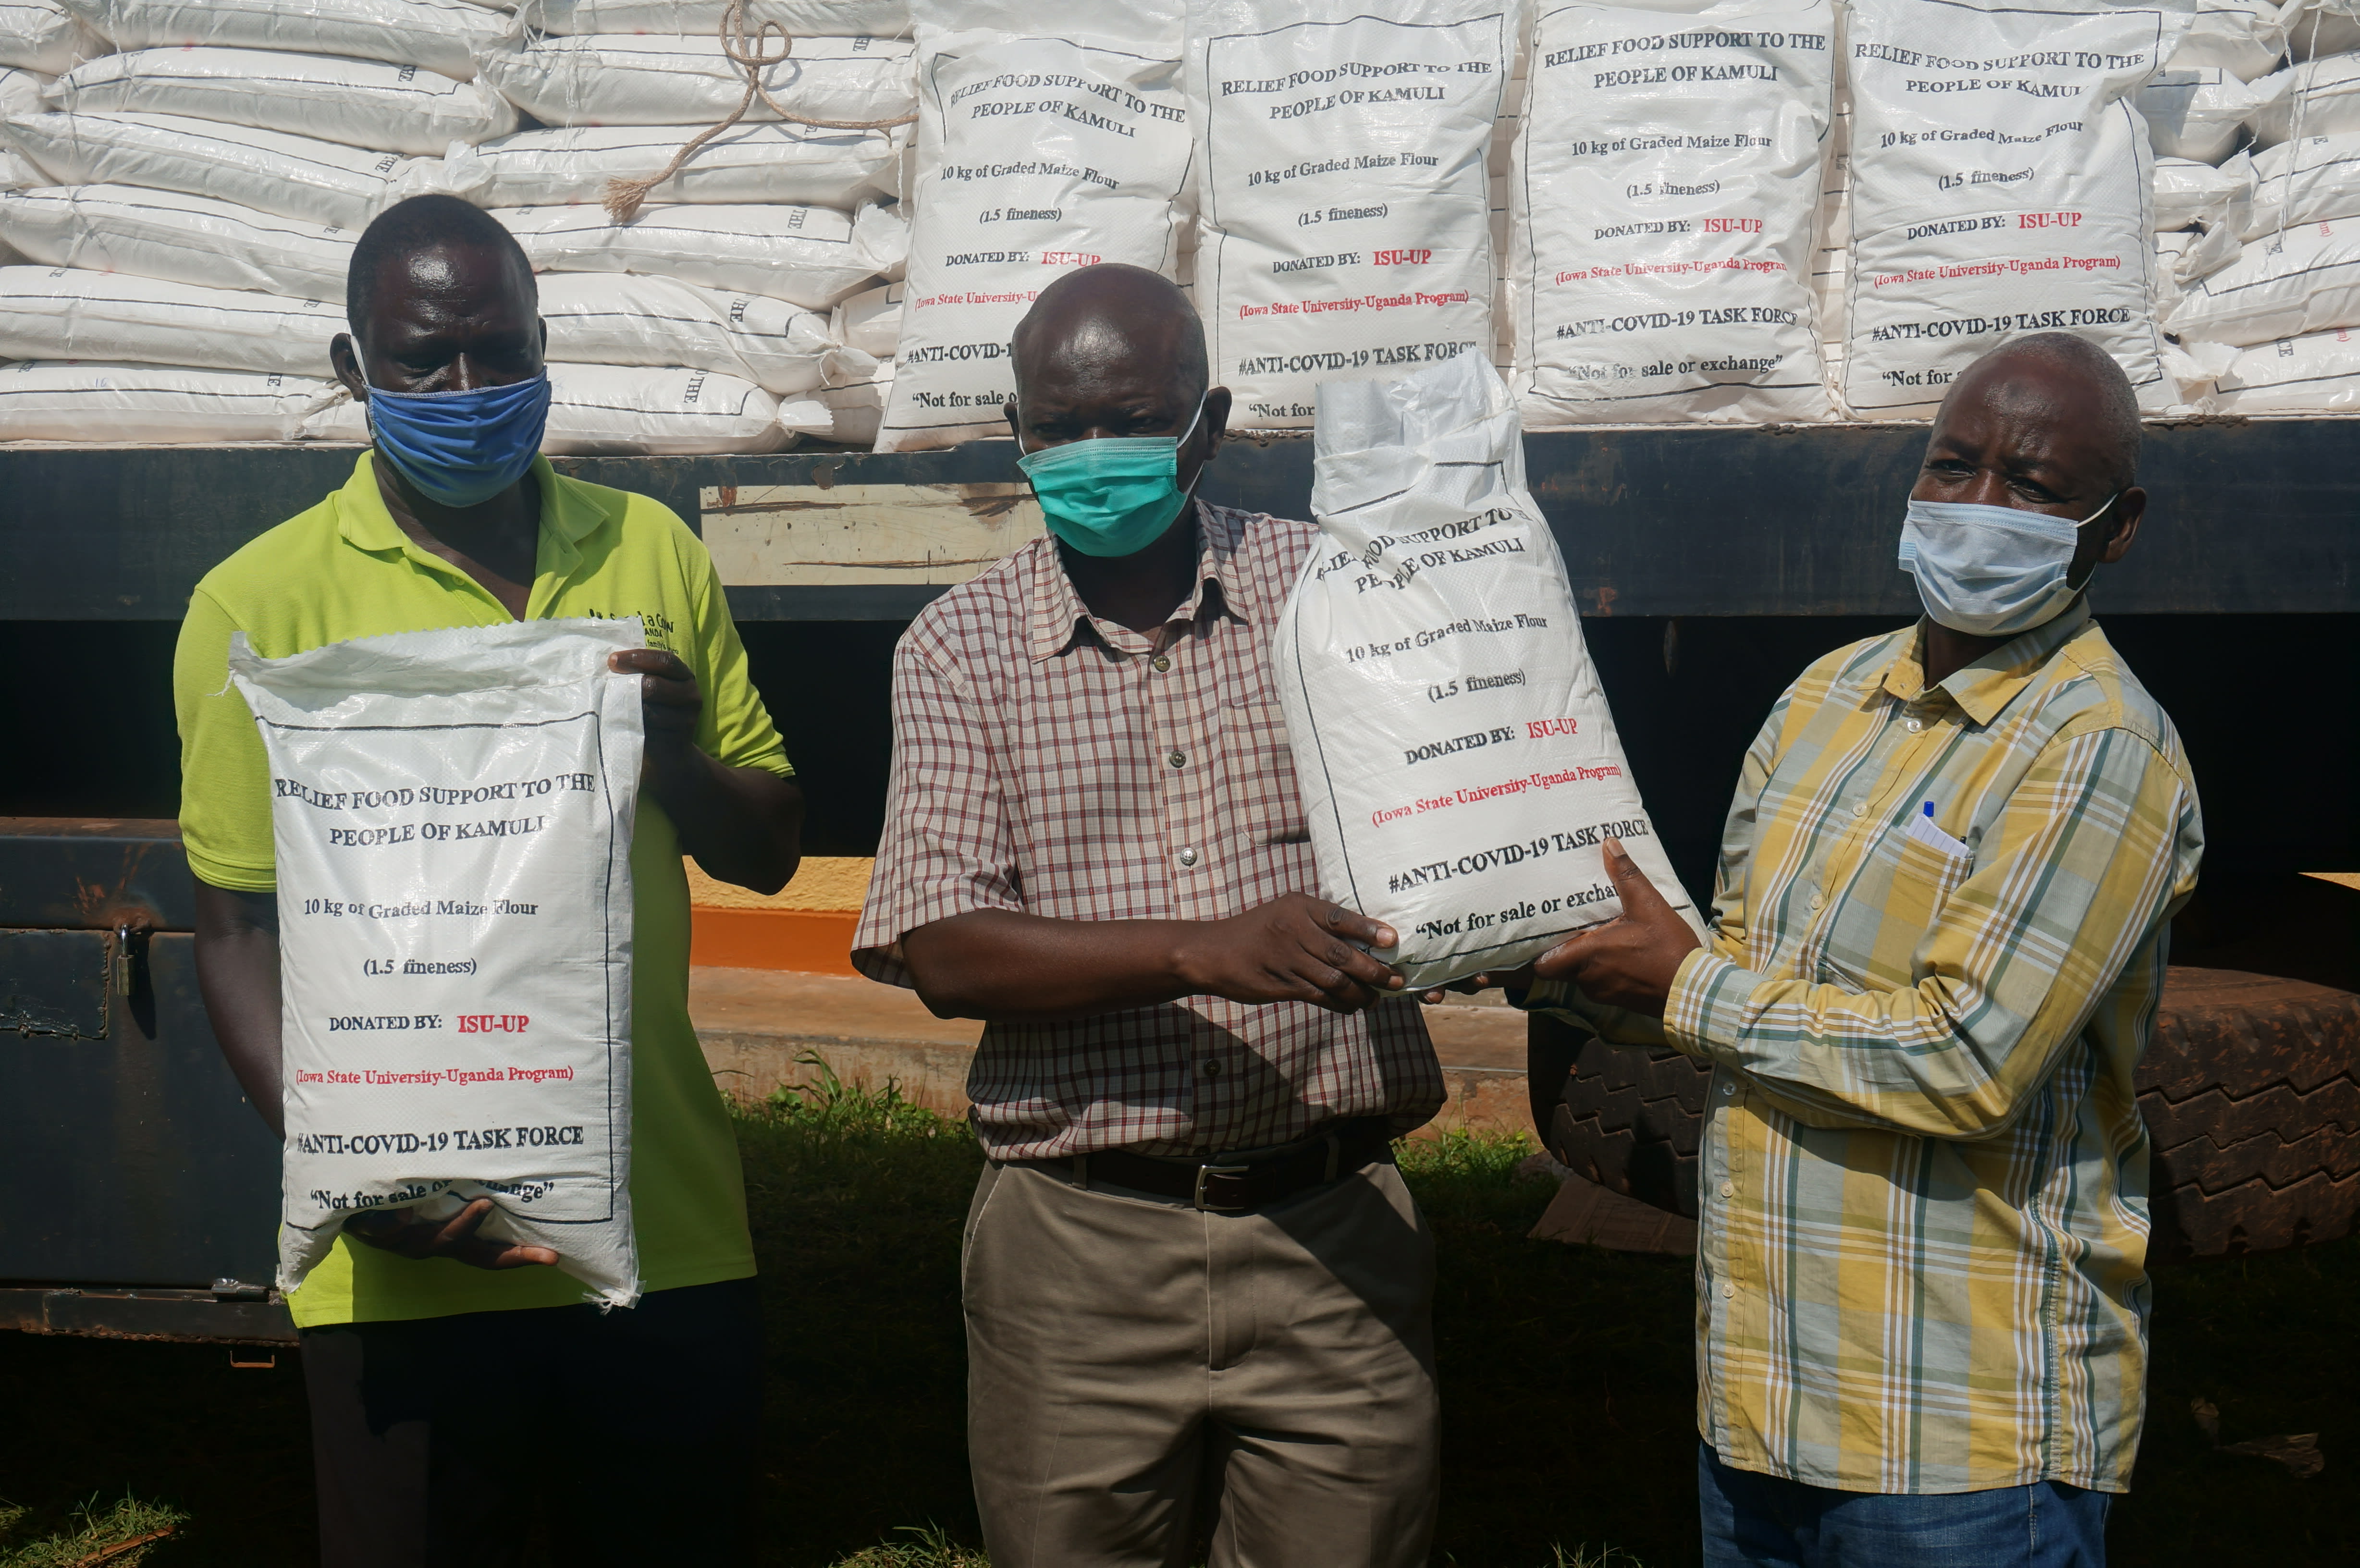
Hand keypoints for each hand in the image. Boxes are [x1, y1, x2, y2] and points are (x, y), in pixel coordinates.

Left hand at [344, 1198, 558, 1270]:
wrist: (345, 1201)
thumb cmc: (401, 1188)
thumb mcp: (433, 1187)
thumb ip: (456, 1183)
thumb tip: (493, 1171)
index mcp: (449, 1237)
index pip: (490, 1253)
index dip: (520, 1257)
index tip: (552, 1256)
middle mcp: (430, 1245)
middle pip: (471, 1255)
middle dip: (504, 1251)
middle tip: (532, 1240)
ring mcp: (402, 1242)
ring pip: (433, 1241)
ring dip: (457, 1226)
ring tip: (479, 1205)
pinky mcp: (371, 1233)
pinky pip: (383, 1230)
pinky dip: (391, 1225)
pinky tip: (400, 1216)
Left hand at [610, 648, 700, 763]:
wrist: (669, 751)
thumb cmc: (656, 711)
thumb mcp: (656, 689)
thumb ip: (643, 674)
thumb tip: (612, 660)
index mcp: (685, 677)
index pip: (665, 661)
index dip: (638, 657)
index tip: (613, 660)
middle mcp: (691, 696)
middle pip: (654, 684)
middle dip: (628, 683)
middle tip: (608, 684)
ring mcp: (686, 719)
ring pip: (647, 708)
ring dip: (626, 705)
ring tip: (612, 704)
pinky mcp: (675, 739)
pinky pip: (646, 729)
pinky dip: (630, 724)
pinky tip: (620, 721)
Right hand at [1174, 893, 1406, 1012]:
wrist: (1213, 952)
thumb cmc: (1256, 931)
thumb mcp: (1284, 913)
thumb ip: (1316, 922)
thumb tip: (1363, 939)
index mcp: (1298, 908)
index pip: (1340, 917)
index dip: (1369, 930)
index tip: (1393, 940)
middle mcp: (1294, 931)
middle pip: (1342, 954)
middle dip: (1374, 970)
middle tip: (1396, 980)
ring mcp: (1287, 959)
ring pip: (1334, 980)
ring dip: (1360, 993)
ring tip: (1376, 998)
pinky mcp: (1281, 985)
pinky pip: (1319, 997)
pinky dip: (1340, 1004)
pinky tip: (1352, 1006)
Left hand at [1528, 837, 1700, 1018]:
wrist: (1694, 990)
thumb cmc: (1668, 948)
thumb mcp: (1648, 905)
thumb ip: (1626, 875)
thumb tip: (1609, 844)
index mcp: (1588, 955)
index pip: (1544, 964)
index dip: (1541, 951)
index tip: (1547, 931)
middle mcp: (1588, 978)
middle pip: (1561, 967)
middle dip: (1565, 948)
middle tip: (1573, 925)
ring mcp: (1603, 992)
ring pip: (1580, 975)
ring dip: (1585, 959)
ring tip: (1595, 935)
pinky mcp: (1618, 1000)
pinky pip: (1599, 983)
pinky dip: (1602, 970)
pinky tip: (1616, 952)